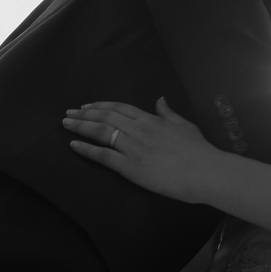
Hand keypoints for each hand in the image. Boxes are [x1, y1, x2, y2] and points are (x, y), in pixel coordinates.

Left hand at [63, 98, 220, 201]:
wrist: (205, 172)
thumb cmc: (199, 151)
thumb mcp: (184, 126)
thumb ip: (168, 113)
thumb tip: (160, 99)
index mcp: (151, 119)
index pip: (119, 108)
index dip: (101, 106)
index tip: (87, 106)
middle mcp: (138, 129)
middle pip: (105, 116)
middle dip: (84, 114)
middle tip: (69, 113)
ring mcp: (133, 147)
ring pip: (100, 132)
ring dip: (80, 127)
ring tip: (66, 124)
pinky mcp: (130, 166)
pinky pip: (103, 155)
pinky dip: (86, 149)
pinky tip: (73, 145)